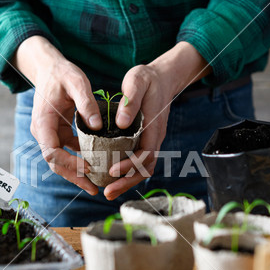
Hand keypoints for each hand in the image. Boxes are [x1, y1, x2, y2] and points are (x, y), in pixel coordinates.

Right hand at [13, 36, 101, 195]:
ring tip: (96, 185)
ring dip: (77, 173)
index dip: (69, 163)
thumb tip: (97, 126)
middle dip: (74, 177)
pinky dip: (80, 161)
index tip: (89, 168)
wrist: (49, 69)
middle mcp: (43, 132)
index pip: (51, 152)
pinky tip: (97, 167)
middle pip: (55, 163)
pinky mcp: (59, 134)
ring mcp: (50, 135)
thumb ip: (86, 103)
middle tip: (94, 188)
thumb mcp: (76, 82)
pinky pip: (68, 152)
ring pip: (61, 161)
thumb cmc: (62, 74)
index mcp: (43, 122)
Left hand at [104, 41, 211, 199]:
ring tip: (108, 190)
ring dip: (127, 181)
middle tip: (108, 192)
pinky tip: (112, 175)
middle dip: (127, 182)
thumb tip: (121, 124)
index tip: (113, 171)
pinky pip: (139, 161)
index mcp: (153, 126)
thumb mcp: (137, 81)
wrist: (162, 78)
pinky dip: (128, 172)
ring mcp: (152, 140)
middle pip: (145, 168)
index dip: (130, 165)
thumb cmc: (147, 79)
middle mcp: (155, 137)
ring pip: (143, 168)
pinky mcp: (145, 140)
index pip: (145, 153)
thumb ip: (131, 100)